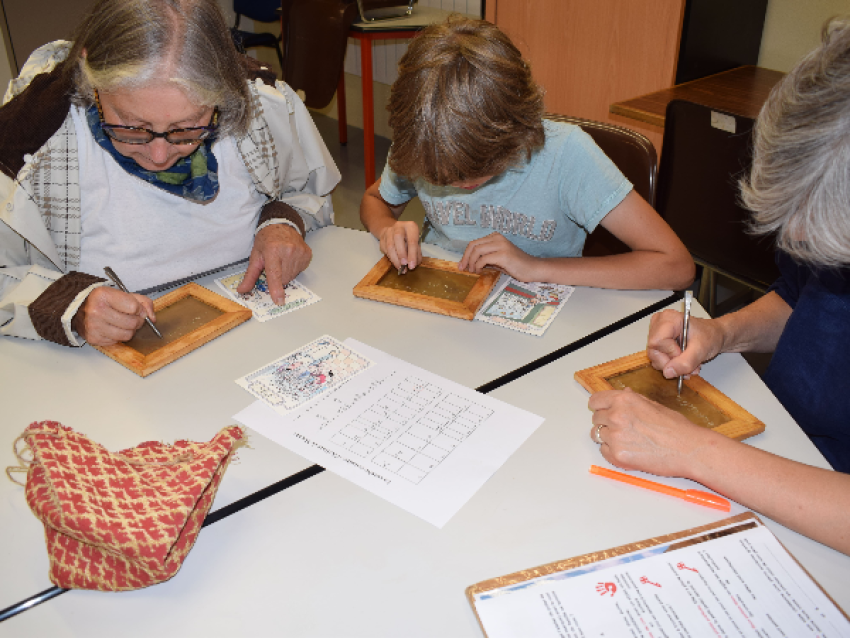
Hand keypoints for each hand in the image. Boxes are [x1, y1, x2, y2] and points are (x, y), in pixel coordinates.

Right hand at [72, 287, 154, 345]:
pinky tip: (112, 328)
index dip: (139, 310)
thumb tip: (152, 318)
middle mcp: (96, 311)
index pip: (134, 307)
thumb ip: (143, 303)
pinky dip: (118, 336)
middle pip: (132, 323)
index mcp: (103, 295)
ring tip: (123, 323)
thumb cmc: (105, 301)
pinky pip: (117, 341)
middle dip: (137, 321)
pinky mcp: (93, 338)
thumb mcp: (124, 294)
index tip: (136, 309)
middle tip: (132, 318)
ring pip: (127, 335)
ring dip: (129, 330)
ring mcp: (93, 326)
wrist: (79, 308)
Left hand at [238, 224, 310, 304]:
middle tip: (274, 265)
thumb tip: (242, 290)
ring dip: (286, 273)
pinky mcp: (307, 254)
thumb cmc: (266, 240)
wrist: (282, 225)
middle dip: (278, 278)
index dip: (276, 288)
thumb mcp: (255, 256)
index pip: (275, 274)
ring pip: (292, 276)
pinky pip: (300, 270)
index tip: (279, 300)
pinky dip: (294, 268)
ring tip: (282, 261)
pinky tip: (290, 259)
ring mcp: (300, 252)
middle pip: (284, 279)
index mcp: (273, 250)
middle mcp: (288, 251)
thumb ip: (250, 275)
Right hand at [378, 220, 420, 270]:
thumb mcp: (416, 242)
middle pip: (398, 238)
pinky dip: (390, 257)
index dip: (412, 254)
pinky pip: (384, 248)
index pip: (412, 240)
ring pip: (389, 245)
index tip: (412, 266)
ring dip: (394, 259)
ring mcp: (389, 231)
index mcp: (411, 226)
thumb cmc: (409, 238)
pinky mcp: (382, 237)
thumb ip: (416, 252)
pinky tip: (394, 262)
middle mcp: (399, 226)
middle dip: (401, 254)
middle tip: (404, 265)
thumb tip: (413, 264)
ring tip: (399, 267)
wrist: (395, 229)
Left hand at [458, 232, 537, 279]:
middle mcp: (497, 238)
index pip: (474, 243)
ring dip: (471, 263)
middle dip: (465, 258)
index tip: (462, 265)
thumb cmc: (516, 265)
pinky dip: (478, 266)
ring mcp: (500, 245)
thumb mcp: (498, 258)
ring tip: (473, 271)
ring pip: (476, 251)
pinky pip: (483, 259)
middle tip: (463, 269)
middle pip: (473, 245)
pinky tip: (480, 271)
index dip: (465, 254)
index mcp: (495, 237)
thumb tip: (469, 262)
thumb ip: (485, 257)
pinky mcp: (503, 254)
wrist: (533, 268)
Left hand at [588, 388, 717, 476]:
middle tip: (623, 429)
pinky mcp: (617, 455)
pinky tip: (629, 450)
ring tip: (628, 440)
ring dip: (608, 437)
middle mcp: (616, 416)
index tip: (602, 410)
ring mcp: (615, 436)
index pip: (595, 400)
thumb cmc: (677, 428)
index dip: (599, 406)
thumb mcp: (654, 405)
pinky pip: (604, 452)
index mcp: (624, 400)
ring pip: (597, 435)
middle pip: (595, 418)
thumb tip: (623, 393)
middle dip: (606, 422)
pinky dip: (612, 452)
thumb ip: (633, 399)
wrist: (689, 450)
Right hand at [646, 309, 724, 378]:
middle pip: (654, 351)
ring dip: (673, 366)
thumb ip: (685, 362)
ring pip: (655, 357)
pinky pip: (658, 358)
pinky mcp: (658, 342)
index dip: (670, 354)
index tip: (685, 356)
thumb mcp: (701, 350)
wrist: (713, 335)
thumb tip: (668, 373)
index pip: (657, 342)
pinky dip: (671, 364)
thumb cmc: (709, 336)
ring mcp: (657, 333)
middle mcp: (659, 324)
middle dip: (672, 364)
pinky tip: (683, 362)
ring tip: (689, 364)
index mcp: (669, 319)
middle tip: (688, 366)